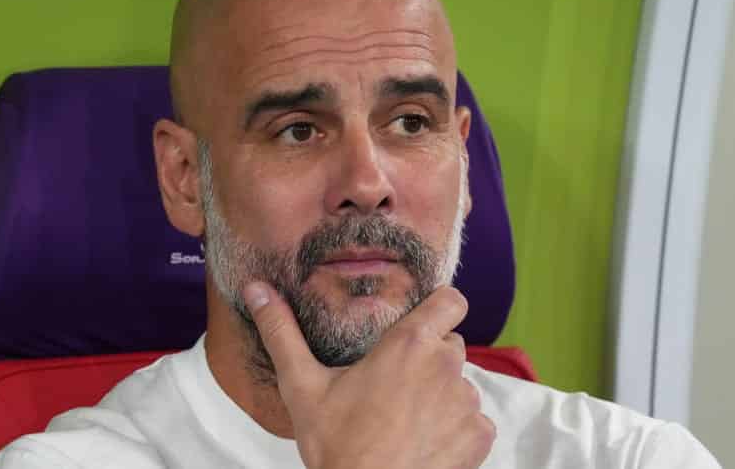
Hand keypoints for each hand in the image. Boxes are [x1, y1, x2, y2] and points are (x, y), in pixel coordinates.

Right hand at [243, 283, 494, 468]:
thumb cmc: (336, 445)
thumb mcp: (301, 385)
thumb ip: (281, 332)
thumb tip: (256, 289)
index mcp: (409, 344)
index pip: (451, 301)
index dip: (439, 306)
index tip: (419, 319)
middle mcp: (447, 367)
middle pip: (449, 344)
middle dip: (428, 356)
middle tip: (393, 379)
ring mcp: (467, 403)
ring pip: (460, 383)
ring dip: (440, 393)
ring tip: (404, 415)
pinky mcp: (478, 437)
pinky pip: (473, 419)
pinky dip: (454, 426)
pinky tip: (423, 440)